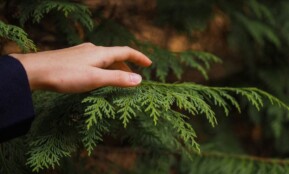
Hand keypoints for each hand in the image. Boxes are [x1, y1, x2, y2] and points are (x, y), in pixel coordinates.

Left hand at [10, 43, 151, 92]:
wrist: (36, 71)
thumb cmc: (66, 75)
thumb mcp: (95, 79)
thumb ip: (118, 79)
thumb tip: (139, 79)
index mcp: (101, 53)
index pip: (126, 51)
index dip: (139, 57)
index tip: (149, 64)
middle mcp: (93, 50)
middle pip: (116, 56)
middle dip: (127, 65)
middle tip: (134, 77)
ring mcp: (82, 53)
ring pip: (104, 59)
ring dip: (115, 68)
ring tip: (118, 78)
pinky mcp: (73, 59)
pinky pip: (94, 62)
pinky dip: (103, 68)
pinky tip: (97, 76)